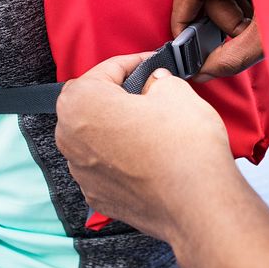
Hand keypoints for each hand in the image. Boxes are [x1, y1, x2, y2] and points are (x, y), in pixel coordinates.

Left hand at [56, 53, 240, 241]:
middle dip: (120, 96)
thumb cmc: (183, 148)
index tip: (150, 64)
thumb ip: (158, 80)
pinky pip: (106, 167)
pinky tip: (151, 156)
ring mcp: (82, 173)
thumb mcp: (176, 91)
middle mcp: (70, 139)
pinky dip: (124, 158)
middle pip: (93, 105)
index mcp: (81, 103)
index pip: (105, 70)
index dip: (134, 63)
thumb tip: (155, 84)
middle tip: (152, 93)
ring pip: (98, 138)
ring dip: (120, 129)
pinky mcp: (99, 196)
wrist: (198, 204)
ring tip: (155, 128)